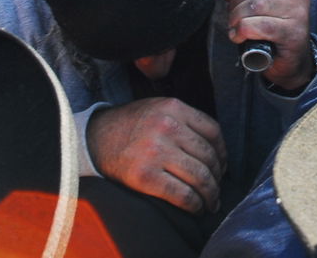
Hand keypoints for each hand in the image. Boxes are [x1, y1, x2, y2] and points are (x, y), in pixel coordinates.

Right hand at [85, 98, 225, 213]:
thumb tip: (215, 149)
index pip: (213, 131)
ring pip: (199, 177)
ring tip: (211, 202)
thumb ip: (184, 120)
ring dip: (210, 194)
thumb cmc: (130, 126)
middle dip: (218, 177)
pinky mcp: (144, 176)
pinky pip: (181, 194)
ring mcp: (156, 151)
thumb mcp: (158, 109)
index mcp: (173, 107)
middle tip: (218, 188)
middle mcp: (167, 127)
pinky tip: (196, 208)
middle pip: (208, 156)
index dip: (223, 152)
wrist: (93, 139)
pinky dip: (194, 205)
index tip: (222, 165)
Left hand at [222, 0, 313, 91]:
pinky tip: (240, 37)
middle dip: (235, 4)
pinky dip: (244, 31)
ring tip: (235, 29)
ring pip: (255, 5)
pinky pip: (261, 25)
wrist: (292, 63)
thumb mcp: (259, 7)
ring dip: (237, 19)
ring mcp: (298, 13)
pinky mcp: (293, 33)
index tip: (236, 1)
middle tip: (232, 20)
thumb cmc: (274, 34)